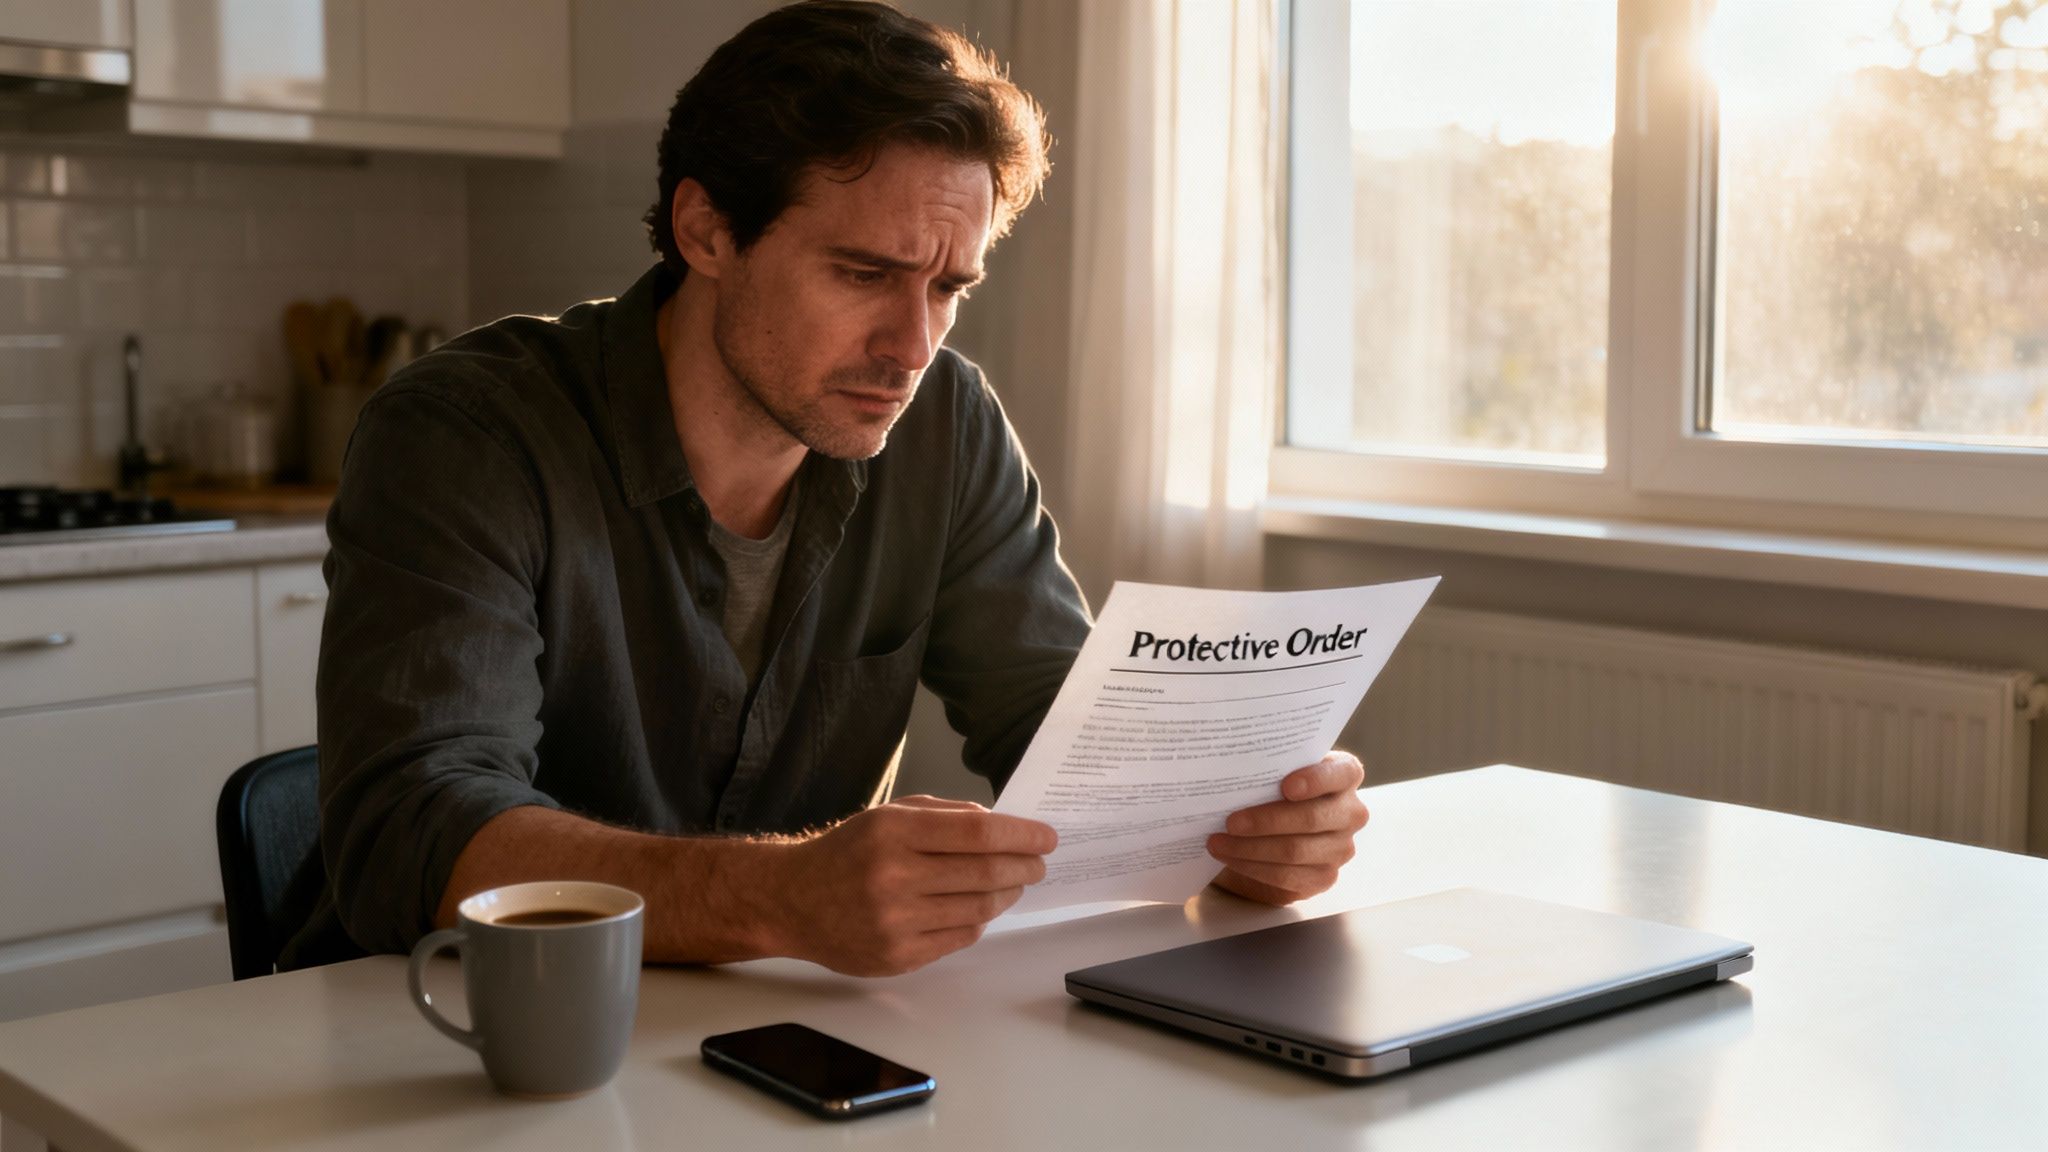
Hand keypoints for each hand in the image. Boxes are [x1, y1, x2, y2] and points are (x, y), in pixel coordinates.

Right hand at [765, 795, 1056, 975]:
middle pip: (984, 873)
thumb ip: (943, 815)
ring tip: (1014, 884)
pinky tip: (980, 907)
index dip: (1020, 834)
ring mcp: (895, 921)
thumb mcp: (887, 815)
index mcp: (893, 832)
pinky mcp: (897, 956)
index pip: (976, 832)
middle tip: (1039, 864)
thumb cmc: (847, 853)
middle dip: (1024, 867)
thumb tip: (1000, 823)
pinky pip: (959, 938)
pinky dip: (979, 920)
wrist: (792, 901)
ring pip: (978, 909)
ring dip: (1007, 895)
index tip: (1046, 837)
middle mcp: (893, 876)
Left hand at [1206, 751, 1368, 904]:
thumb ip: (1269, 766)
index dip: (1316, 780)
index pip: (1342, 773)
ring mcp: (1341, 847)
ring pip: (1295, 850)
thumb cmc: (1273, 790)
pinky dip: (1253, 867)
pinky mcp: (1325, 876)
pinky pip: (1287, 875)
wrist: (1272, 830)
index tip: (1286, 786)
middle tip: (1231, 821)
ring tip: (1218, 842)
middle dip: (1266, 821)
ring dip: (1250, 848)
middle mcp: (1351, 812)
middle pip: (1311, 818)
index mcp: (1345, 775)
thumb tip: (1233, 765)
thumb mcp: (1276, 772)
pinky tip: (1230, 857)